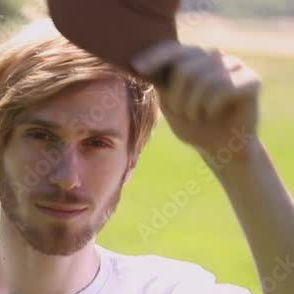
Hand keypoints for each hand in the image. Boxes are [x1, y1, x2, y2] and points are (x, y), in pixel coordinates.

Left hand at [133, 42, 260, 158]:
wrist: (221, 148)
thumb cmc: (194, 126)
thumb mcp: (170, 105)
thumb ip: (162, 84)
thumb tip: (142, 65)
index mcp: (193, 60)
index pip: (173, 49)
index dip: (155, 57)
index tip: (137, 68)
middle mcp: (214, 57)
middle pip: (185, 68)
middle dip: (177, 97)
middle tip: (184, 113)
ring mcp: (235, 66)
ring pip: (204, 78)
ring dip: (194, 105)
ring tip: (199, 115)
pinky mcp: (252, 79)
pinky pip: (225, 88)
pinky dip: (213, 106)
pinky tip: (216, 113)